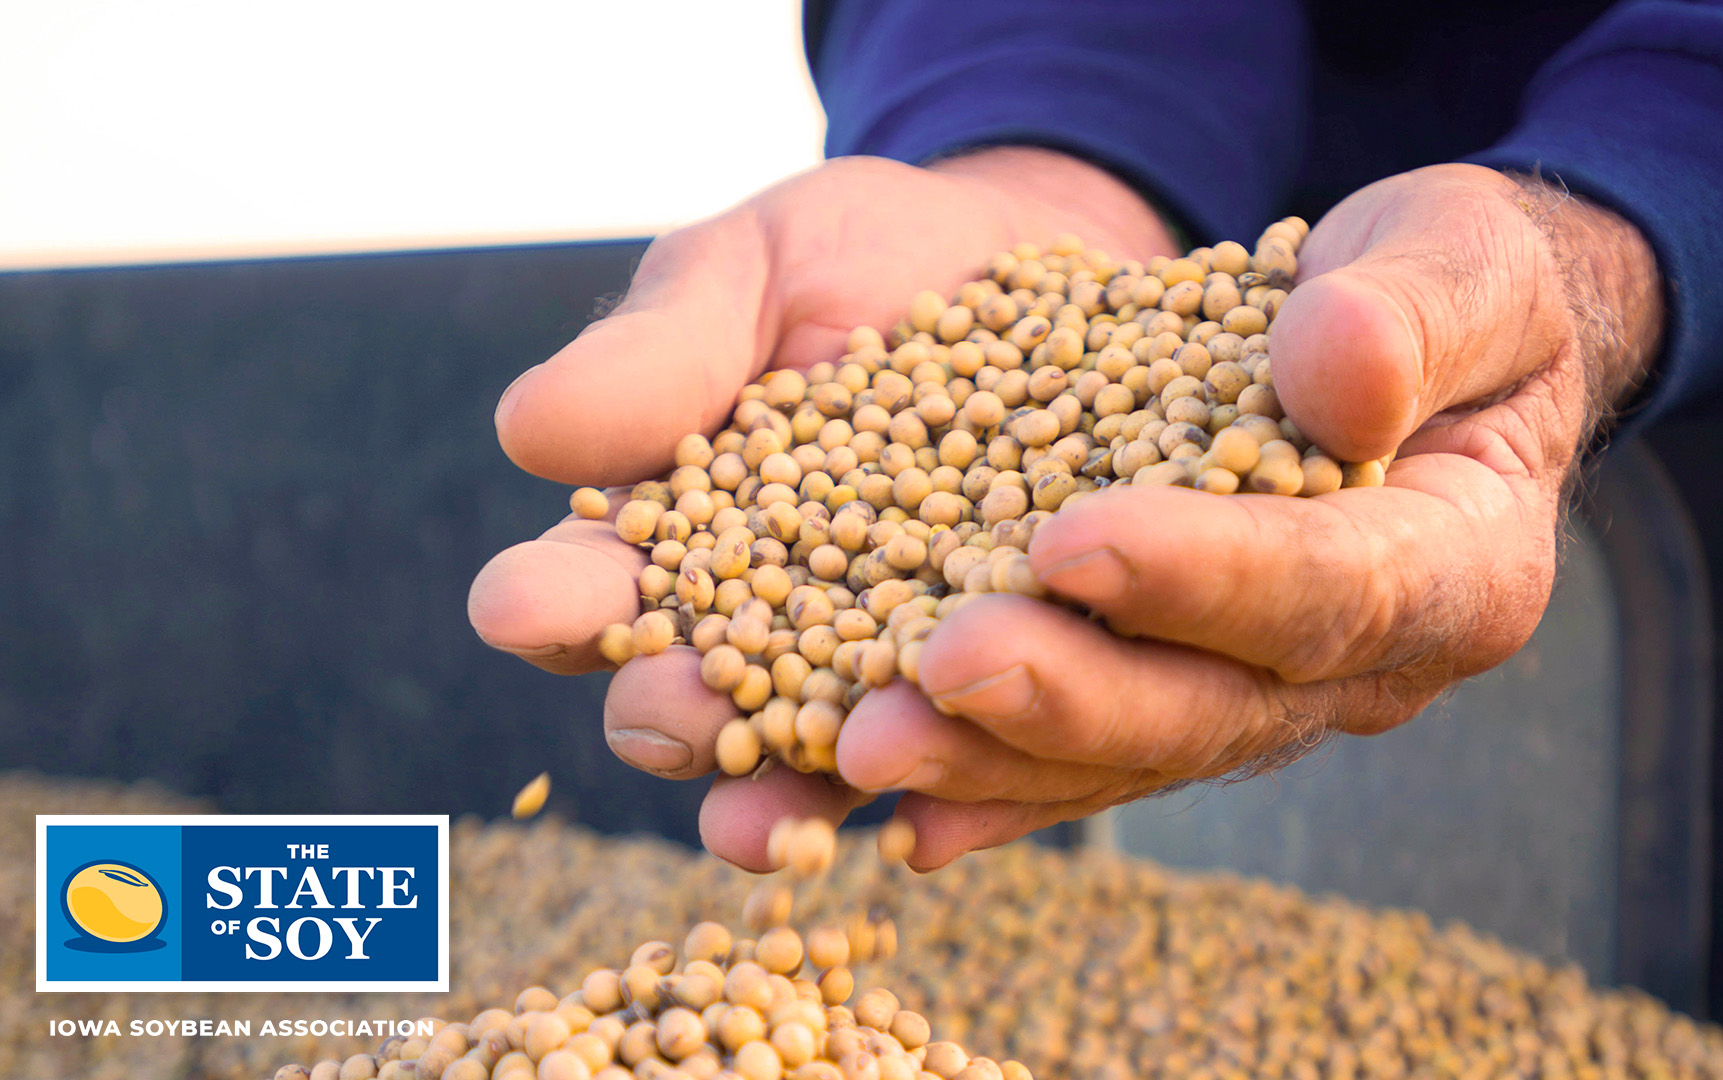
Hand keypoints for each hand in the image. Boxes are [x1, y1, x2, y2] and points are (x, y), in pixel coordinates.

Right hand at [466, 148, 1178, 867]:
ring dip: (806, 790)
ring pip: (835, 755)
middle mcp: (771, 632)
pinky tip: (946, 815)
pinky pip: (983, 748)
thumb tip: (526, 431)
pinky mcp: (1012, 674)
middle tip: (663, 711)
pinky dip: (961, 782)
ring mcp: (893, 668)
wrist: (1021, 253)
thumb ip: (661, 352)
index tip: (519, 602)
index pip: (596, 592)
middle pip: (705, 703)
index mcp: (674, 544)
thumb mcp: (752, 273)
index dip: (555, 605)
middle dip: (676, 716)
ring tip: (805, 796)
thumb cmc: (855, 261)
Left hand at [826, 163, 1663, 865]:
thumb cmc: (1435, 288)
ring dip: (994, 758)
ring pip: (1127, 756)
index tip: (1075, 543)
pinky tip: (878, 800)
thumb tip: (1343, 379)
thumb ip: (1415, 312)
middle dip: (1073, 697)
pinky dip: (986, 782)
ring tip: (864, 743)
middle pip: (1214, 709)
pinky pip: (1080, 760)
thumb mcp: (1455, 260)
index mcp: (1460, 566)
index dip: (1207, 576)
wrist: (1400, 346)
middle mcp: (1363, 668)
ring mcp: (1262, 698)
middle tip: (942, 668)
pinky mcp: (1177, 694)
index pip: (1337, 587)